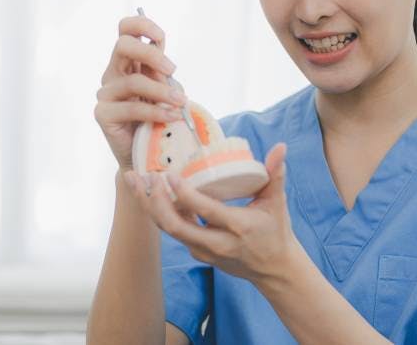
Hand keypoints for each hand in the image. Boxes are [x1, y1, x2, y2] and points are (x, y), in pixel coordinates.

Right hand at [94, 14, 185, 168]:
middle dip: (151, 54)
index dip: (142, 25)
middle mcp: (114, 73)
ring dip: (162, 91)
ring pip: (133, 81)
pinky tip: (171, 117)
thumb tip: (166, 70)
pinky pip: (131, 108)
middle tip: (172, 70)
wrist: (147, 153)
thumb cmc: (159, 118)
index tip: (161, 37)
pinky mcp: (103, 114)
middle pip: (123, 45)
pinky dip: (156, 112)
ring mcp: (106, 93)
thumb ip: (164, 76)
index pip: (125, 30)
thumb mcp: (167, 90)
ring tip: (180, 102)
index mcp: (129, 61)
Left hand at [123, 143, 302, 283]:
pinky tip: (149, 191)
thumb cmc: (276, 232)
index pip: (205, 211)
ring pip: (168, 229)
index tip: (170, 174)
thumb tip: (281, 146)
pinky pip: (173, 231)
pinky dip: (159, 211)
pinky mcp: (196, 252)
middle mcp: (216, 242)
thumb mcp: (277, 203)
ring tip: (135, 180)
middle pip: (175, 225)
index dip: (184, 194)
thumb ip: (275, 173)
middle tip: (144, 176)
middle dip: (154, 201)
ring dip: (149, 205)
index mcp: (237, 227)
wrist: (273, 269)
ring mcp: (203, 250)